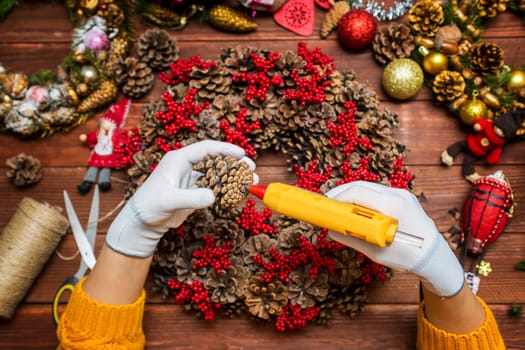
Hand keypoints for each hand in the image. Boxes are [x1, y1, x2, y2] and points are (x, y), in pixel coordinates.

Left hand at [106, 140, 256, 256]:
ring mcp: (191, 179)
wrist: (142, 223)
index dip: (225, 149)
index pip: (206, 148)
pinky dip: (227, 189)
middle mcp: (186, 166)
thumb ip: (191, 198)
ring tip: (250, 181)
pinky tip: (238, 193)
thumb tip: (213, 196)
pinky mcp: (194, 192)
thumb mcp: (168, 200)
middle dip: (235, 163)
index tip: (242, 153)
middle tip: (251, 168)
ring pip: (217, 174)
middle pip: (215, 160)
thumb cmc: (149, 207)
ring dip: (233, 177)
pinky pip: (214, 188)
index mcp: (178, 160)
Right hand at [325, 181, 463, 296]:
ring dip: (353, 193)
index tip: (325, 204)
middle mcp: (398, 194)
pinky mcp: (404, 197)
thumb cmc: (408, 256)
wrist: (435, 256)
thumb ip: (352, 238)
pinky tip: (356, 207)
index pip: (358, 193)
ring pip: (370, 187)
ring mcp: (402, 193)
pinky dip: (364, 197)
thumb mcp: (376, 251)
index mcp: (392, 205)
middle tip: (328, 203)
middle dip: (342, 192)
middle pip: (362, 185)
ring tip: (339, 206)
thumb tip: (332, 231)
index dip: (338, 197)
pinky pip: (378, 192)